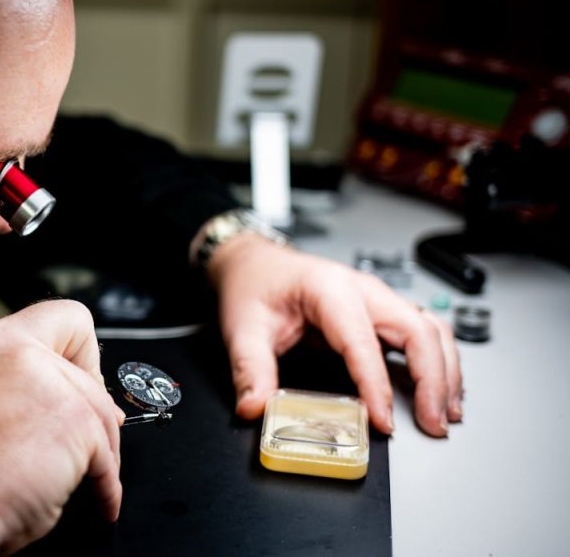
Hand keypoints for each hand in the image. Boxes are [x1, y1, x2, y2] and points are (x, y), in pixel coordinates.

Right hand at [0, 300, 124, 554]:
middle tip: (82, 443)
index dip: (78, 355)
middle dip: (89, 413)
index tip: (72, 384)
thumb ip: (1, 385)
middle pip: (84, 372)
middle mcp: (13, 350)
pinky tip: (96, 502)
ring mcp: (46, 380)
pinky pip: (107, 453)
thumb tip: (44, 401)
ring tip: (85, 482)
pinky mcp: (73, 418)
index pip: (59, 318)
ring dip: (98, 452)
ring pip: (101, 411)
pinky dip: (106, 485)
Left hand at [208, 233, 461, 436]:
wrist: (255, 264)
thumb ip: (249, 369)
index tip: (383, 421)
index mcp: (328, 289)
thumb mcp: (242, 327)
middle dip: (433, 379)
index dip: (376, 385)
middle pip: (416, 330)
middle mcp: (362, 290)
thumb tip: (255, 407)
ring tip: (447, 413)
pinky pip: (424, 332)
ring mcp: (377, 299)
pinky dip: (440, 361)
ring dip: (446, 371)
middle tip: (432, 424)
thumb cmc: (253, 287)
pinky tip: (442, 391)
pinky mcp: (381, 312)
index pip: (362, 342)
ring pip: (430, 329)